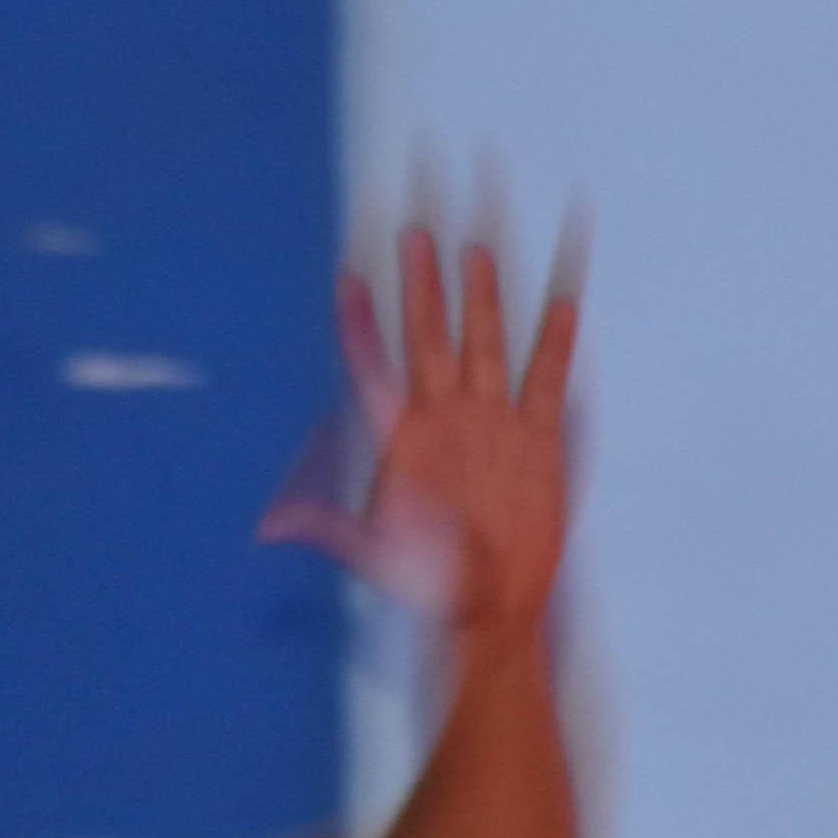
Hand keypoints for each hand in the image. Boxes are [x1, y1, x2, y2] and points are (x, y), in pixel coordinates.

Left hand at [275, 174, 579, 636]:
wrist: (492, 604)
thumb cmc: (430, 583)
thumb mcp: (373, 556)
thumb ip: (331, 530)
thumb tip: (275, 526)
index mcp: (402, 436)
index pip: (376, 366)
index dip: (360, 325)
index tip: (348, 278)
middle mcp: (445, 417)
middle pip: (432, 336)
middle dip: (423, 285)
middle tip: (417, 232)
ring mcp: (492, 422)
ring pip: (486, 344)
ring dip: (481, 298)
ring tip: (475, 249)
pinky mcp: (538, 439)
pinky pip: (547, 380)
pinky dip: (555, 343)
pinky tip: (562, 304)